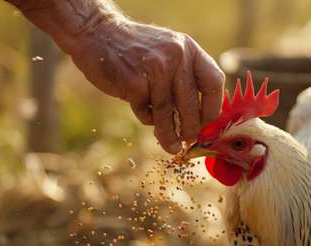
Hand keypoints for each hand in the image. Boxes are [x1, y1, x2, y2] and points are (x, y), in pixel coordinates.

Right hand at [70, 18, 224, 153]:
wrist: (96, 33)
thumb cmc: (136, 50)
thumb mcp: (169, 51)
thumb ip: (185, 76)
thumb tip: (198, 117)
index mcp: (189, 48)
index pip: (214, 82)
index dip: (213, 107)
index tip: (206, 122)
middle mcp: (176, 56)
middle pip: (192, 104)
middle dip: (192, 128)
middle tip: (189, 138)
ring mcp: (156, 69)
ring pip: (169, 113)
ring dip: (170, 135)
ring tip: (172, 147)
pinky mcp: (135, 83)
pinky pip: (147, 112)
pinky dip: (147, 118)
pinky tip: (144, 112)